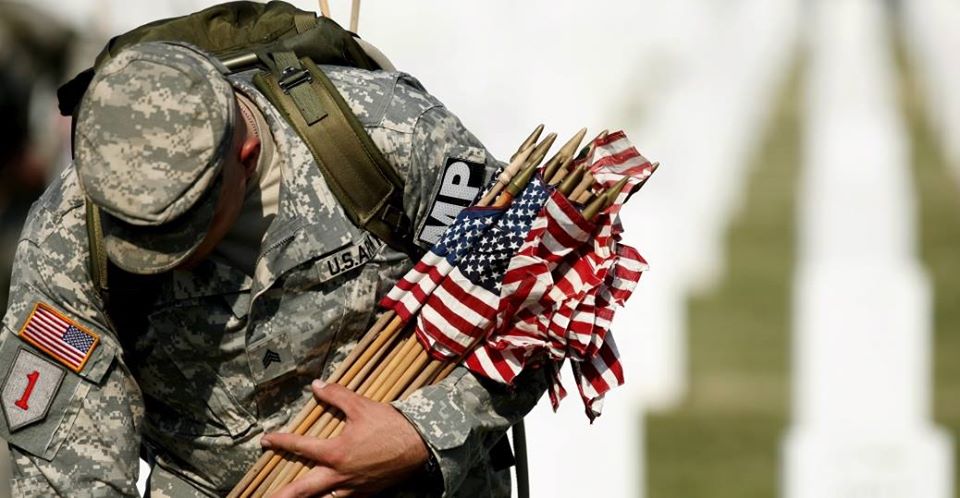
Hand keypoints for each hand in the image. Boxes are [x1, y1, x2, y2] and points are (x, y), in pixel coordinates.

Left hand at [260, 380, 430, 497]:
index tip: (266, 440)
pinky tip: (327, 497)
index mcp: (335, 452)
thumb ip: (337, 395)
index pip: (300, 447)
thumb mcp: (361, 406)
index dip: (280, 442)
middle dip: (283, 494)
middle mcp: (340, 474)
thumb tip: (317, 385)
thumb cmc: (390, 426)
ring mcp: (353, 487)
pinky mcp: (366, 492)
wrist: (420, 446)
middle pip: (303, 489)